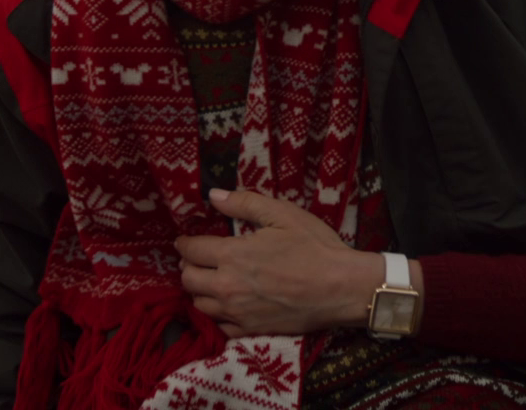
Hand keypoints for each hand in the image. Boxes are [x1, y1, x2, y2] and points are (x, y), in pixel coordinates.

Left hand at [175, 188, 381, 336]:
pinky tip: (224, 305)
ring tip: (208, 280)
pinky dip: (215, 315)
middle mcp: (227, 287)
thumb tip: (214, 196)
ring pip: (199, 305)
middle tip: (195, 259)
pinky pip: (219, 326)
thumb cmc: (314, 247)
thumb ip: (244, 203)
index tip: (184, 240)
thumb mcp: (282, 214)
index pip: (191, 250)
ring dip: (198, 291)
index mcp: (232, 255)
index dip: (184, 243)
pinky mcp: (251, 330)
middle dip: (187, 267)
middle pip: (188, 280)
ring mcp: (238, 312)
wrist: (341, 288)